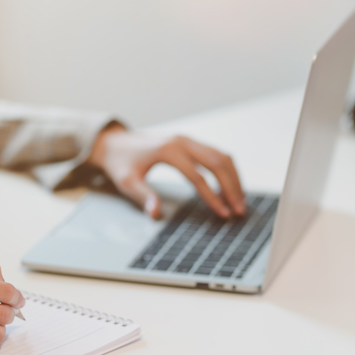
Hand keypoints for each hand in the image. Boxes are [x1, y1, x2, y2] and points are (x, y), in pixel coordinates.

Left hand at [88, 125, 246, 218]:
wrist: (115, 142)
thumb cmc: (120, 163)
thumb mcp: (126, 182)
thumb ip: (143, 196)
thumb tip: (156, 214)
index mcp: (168, 150)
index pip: (198, 177)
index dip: (213, 197)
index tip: (224, 214)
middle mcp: (182, 141)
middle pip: (217, 163)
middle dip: (231, 188)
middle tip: (240, 210)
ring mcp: (188, 140)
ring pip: (221, 156)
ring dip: (234, 178)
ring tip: (240, 201)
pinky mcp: (190, 142)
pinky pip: (216, 154)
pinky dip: (227, 170)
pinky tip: (231, 187)